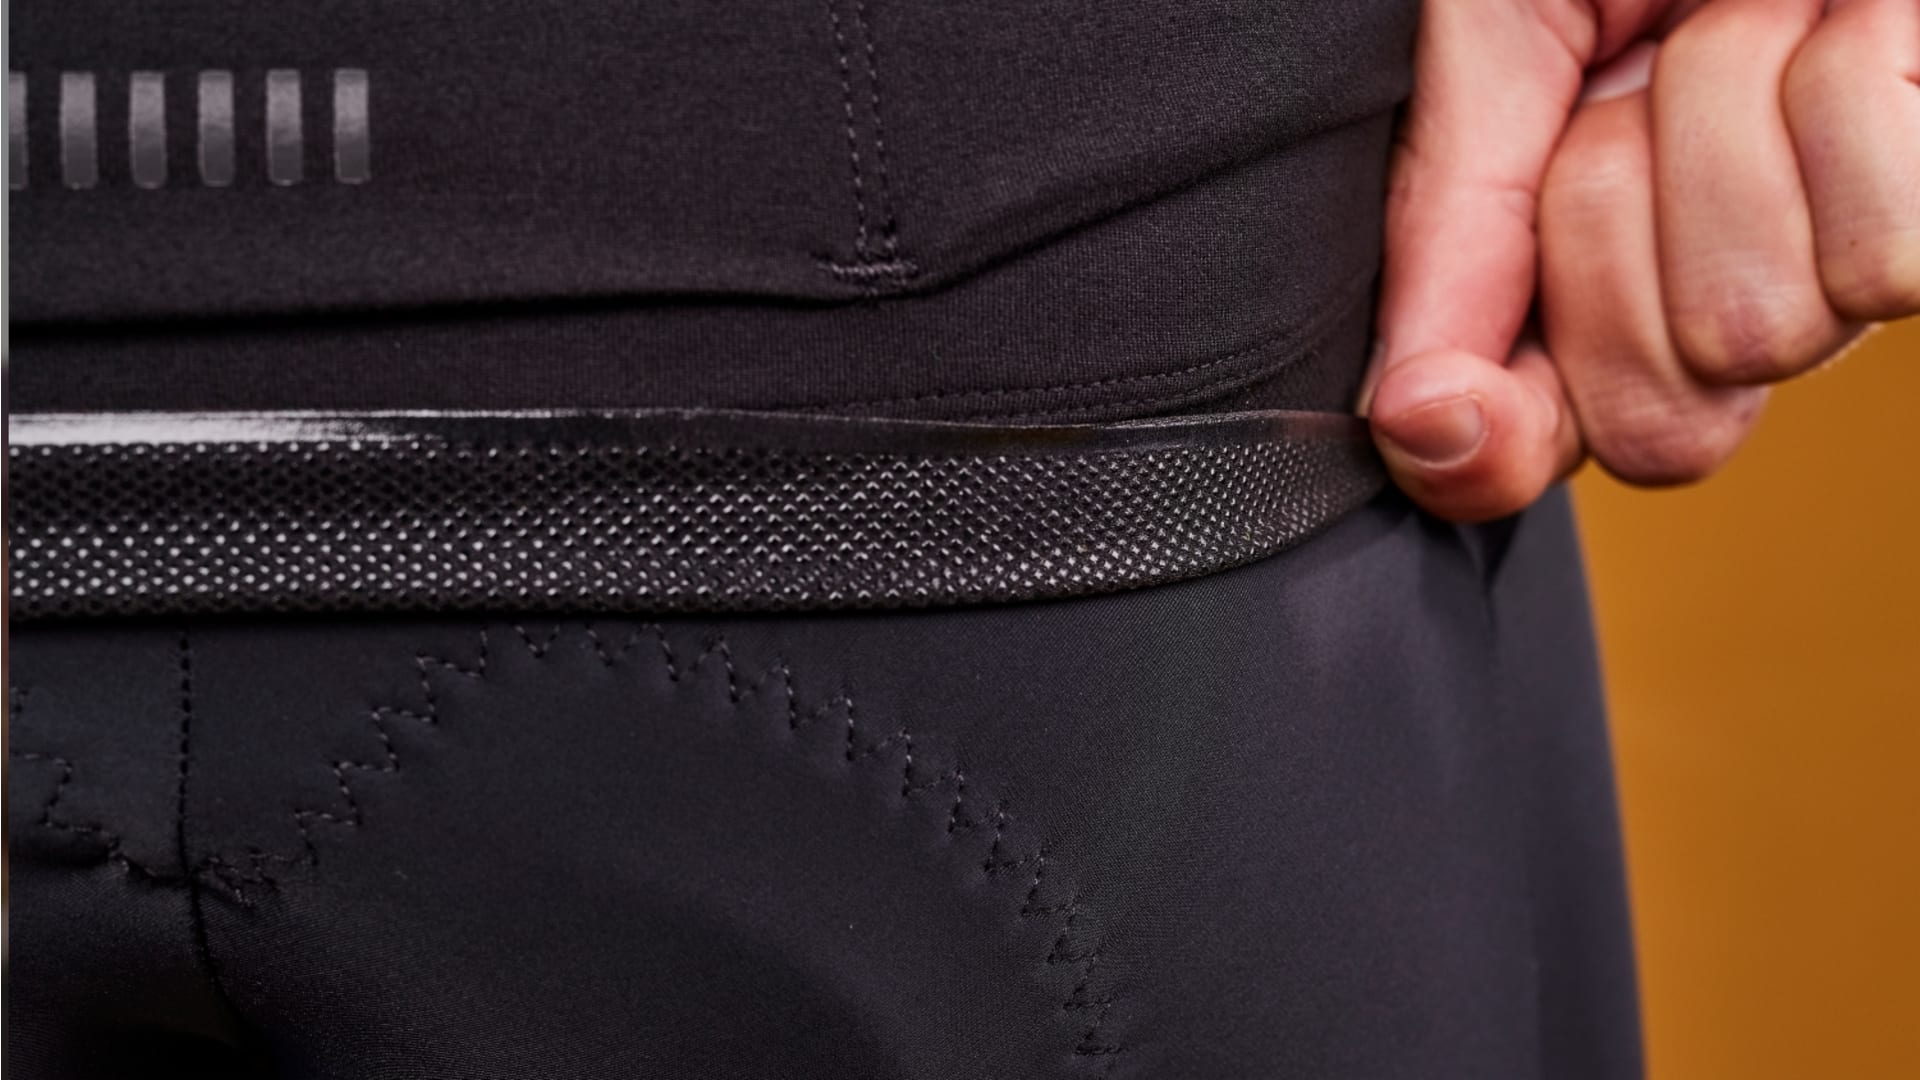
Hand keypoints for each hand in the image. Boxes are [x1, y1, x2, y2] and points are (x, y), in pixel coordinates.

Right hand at [1364, 0, 1919, 521]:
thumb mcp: (1494, 36)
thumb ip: (1449, 237)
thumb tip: (1417, 428)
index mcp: (1591, 258)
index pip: (1536, 450)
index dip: (1496, 439)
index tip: (1444, 404)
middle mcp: (1727, 282)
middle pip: (1661, 424)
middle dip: (1613, 237)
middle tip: (1634, 84)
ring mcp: (1856, 258)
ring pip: (1761, 330)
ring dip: (1726, 136)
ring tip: (1749, 11)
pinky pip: (1888, 258)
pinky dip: (1845, 98)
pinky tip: (1854, 15)